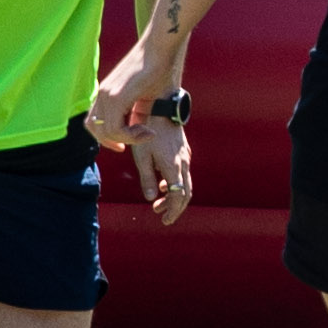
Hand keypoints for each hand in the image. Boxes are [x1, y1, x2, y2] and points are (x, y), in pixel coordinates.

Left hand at [87, 36, 168, 152]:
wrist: (160, 49)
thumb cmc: (158, 69)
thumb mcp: (145, 99)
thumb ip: (136, 116)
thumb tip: (136, 130)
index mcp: (106, 93)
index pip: (93, 122)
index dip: (105, 137)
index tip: (124, 144)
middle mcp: (103, 94)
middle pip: (95, 129)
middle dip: (113, 142)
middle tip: (135, 142)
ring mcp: (107, 95)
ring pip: (106, 132)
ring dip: (127, 139)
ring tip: (146, 134)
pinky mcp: (116, 96)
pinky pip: (116, 128)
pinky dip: (131, 136)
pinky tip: (147, 131)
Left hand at [130, 99, 199, 225]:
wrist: (162, 108)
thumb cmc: (148, 133)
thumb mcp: (142, 157)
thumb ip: (147, 178)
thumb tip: (150, 198)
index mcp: (173, 168)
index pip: (178, 197)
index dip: (173, 210)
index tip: (165, 220)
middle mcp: (183, 164)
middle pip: (185, 193)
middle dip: (175, 207)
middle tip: (163, 216)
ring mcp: (185, 157)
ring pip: (185, 183)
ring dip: (173, 196)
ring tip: (158, 203)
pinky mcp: (184, 151)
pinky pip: (183, 173)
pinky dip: (175, 184)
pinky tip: (163, 184)